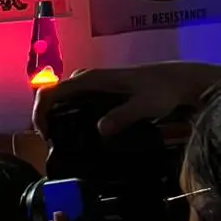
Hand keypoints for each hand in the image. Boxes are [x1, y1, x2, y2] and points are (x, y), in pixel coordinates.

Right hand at [33, 62, 220, 138]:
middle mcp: (88, 79)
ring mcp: (94, 83)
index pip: (52, 91)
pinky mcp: (101, 90)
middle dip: (45, 116)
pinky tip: (78, 131)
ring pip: (63, 97)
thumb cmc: (163, 90)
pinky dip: (68, 114)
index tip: (46, 135)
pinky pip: (75, 100)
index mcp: (92, 79)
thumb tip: (100, 130)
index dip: (41, 112)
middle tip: (51, 141)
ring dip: (55, 116)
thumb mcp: (146, 105)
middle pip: (53, 93)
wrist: (179, 81)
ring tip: (60, 139)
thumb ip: (124, 116)